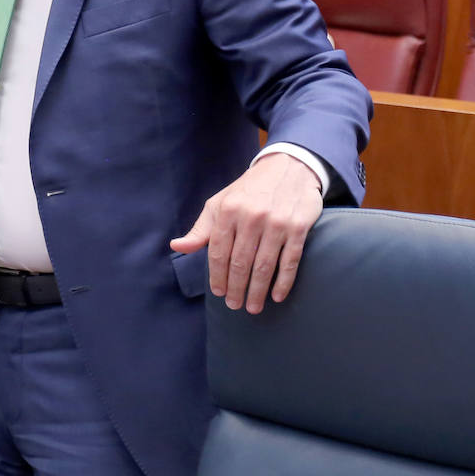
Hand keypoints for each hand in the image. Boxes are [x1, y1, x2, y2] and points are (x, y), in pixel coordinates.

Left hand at [171, 153, 322, 313]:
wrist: (287, 168)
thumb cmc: (247, 191)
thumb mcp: (219, 204)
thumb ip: (200, 229)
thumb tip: (176, 246)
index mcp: (228, 211)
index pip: (219, 252)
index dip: (217, 276)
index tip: (218, 293)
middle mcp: (251, 217)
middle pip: (241, 262)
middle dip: (236, 288)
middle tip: (234, 306)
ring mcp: (276, 223)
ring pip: (264, 265)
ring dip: (257, 290)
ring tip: (253, 307)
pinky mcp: (298, 227)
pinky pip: (290, 261)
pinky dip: (283, 281)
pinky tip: (276, 296)